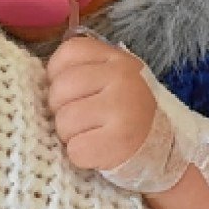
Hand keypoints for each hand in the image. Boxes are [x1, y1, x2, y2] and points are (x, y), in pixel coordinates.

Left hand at [46, 36, 155, 170]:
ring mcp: (122, 108)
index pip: (69, 52)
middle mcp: (121, 78)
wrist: (166, 152)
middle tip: (83, 119)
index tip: (72, 92)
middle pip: (59, 89)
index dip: (59, 74)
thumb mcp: (113, 80)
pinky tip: (98, 151)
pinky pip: (75, 150)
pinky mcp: (120, 141)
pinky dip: (81, 156)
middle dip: (62, 109)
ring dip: (70, 135)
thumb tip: (41, 79)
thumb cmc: (127, 114)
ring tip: (92, 135)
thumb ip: (83, 70)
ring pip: (64, 121)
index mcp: (117, 59)